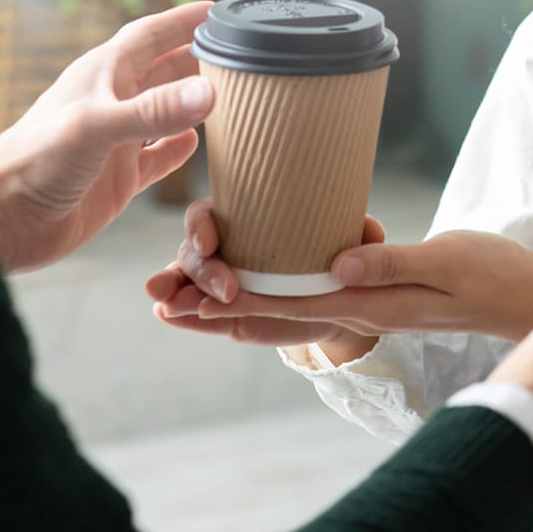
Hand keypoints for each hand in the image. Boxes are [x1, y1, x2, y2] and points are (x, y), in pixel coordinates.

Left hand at [0, 1, 215, 273]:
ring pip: (162, 112)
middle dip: (196, 58)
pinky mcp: (116, 180)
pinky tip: (196, 145)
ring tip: (229, 94)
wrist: (0, 221)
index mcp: (101, 75)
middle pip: (162, 69)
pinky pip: (155, 159)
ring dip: (191, 102)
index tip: (221, 11)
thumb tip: (208, 92)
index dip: (184, 21)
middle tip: (238, 52)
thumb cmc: (33, 163)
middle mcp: (110, 103)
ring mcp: (114, 142)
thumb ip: (153, 111)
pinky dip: (177, 150)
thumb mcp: (96, 128)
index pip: (151, 35)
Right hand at [146, 199, 384, 349]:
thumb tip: (369, 227)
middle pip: (194, 251)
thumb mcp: (345, 248)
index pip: (209, 214)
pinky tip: (167, 315)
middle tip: (227, 290)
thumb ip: (357, 236)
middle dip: (201, 270)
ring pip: (184, 281)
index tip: (211, 241)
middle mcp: (224, 250)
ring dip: (171, 288)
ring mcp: (216, 285)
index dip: (201, 224)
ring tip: (163, 300)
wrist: (332, 306)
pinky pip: (193, 314)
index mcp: (245, 224)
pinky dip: (178, 314)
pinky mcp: (222, 317)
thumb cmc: (331, 262)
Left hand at [153, 216, 532, 344]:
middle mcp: (359, 307)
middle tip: (159, 302)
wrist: (530, 297)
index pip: (286, 302)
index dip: (231, 299)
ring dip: (232, 306)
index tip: (185, 296)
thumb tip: (336, 264)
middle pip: (270, 315)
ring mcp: (365, 302)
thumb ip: (393, 260)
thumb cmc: (496, 276)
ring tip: (183, 299)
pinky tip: (253, 277)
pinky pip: (310, 294)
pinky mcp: (375, 288)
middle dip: (213, 311)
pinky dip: (272, 293)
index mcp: (369, 302)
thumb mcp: (447, 261)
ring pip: (283, 308)